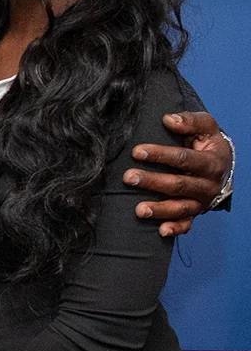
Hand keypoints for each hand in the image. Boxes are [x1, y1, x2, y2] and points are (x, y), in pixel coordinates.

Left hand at [126, 110, 230, 236]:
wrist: (222, 165)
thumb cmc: (207, 143)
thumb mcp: (206, 127)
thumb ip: (190, 121)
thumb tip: (168, 119)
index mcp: (211, 162)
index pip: (183, 158)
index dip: (160, 155)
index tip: (136, 151)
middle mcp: (208, 184)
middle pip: (179, 184)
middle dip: (153, 182)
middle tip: (128, 177)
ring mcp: (201, 201)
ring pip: (181, 207)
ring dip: (160, 209)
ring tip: (139, 209)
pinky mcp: (195, 212)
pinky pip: (187, 224)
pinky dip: (175, 229)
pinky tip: (160, 231)